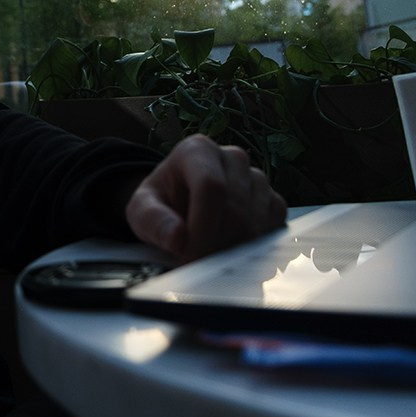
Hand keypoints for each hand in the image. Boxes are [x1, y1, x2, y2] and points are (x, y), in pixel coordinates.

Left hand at [125, 134, 286, 262]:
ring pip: (256, 222)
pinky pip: (274, 227)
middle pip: (236, 209)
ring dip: (233, 250)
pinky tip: (231, 251)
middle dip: (215, 245)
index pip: (211, 187)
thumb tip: (178, 238)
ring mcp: (257, 178)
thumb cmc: (160, 205)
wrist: (178, 207)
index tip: (188, 255)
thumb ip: (154, 222)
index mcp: (198, 151)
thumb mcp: (142, 211)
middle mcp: (232, 158)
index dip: (202, 227)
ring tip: (208, 257)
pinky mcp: (273, 200)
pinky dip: (255, 248)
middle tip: (196, 265)